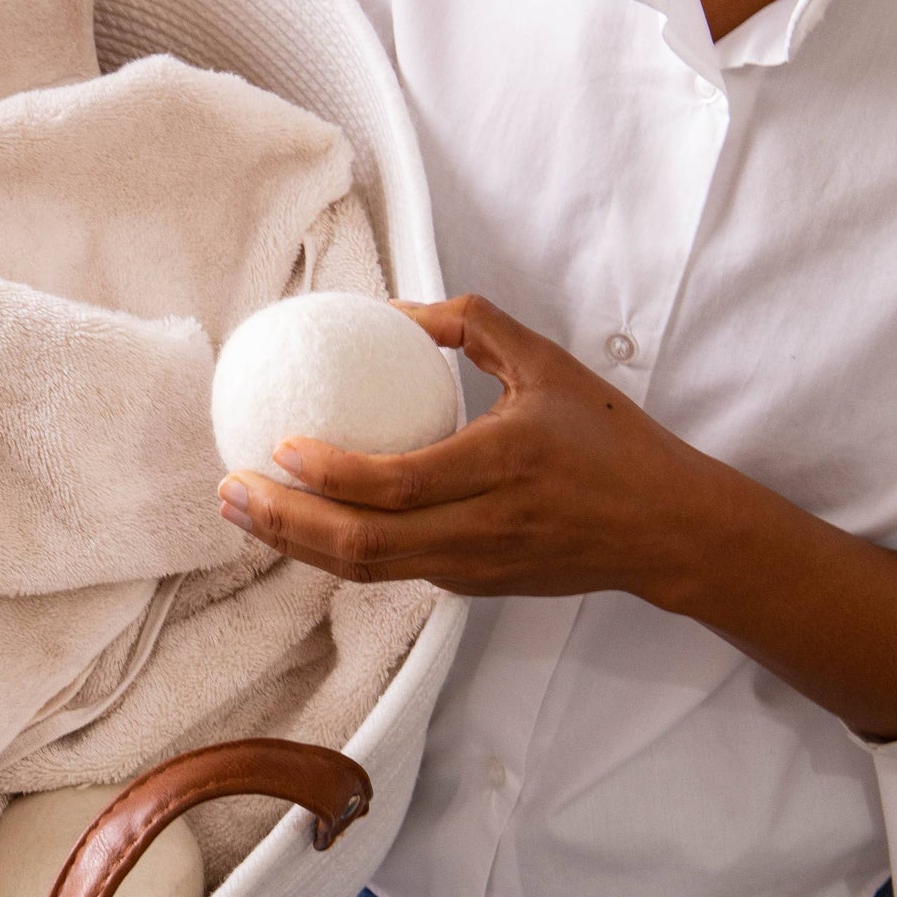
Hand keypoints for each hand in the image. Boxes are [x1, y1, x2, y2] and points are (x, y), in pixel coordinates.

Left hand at [216, 294, 709, 602]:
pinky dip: (337, 550)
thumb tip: (394, 309)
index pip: (398, 485)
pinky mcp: (473, 587)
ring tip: (243, 510)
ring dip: (295, 544)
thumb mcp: (548, 364)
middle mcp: (484, 527)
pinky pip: (393, 570)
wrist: (666, 529)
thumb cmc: (610, 438)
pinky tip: (299, 522)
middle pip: (363, 544)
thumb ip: (472, 325)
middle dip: (285, 523)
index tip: (281, 446)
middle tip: (229, 488)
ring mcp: (476, 567)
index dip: (332, 475)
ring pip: (367, 570)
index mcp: (503, 465)